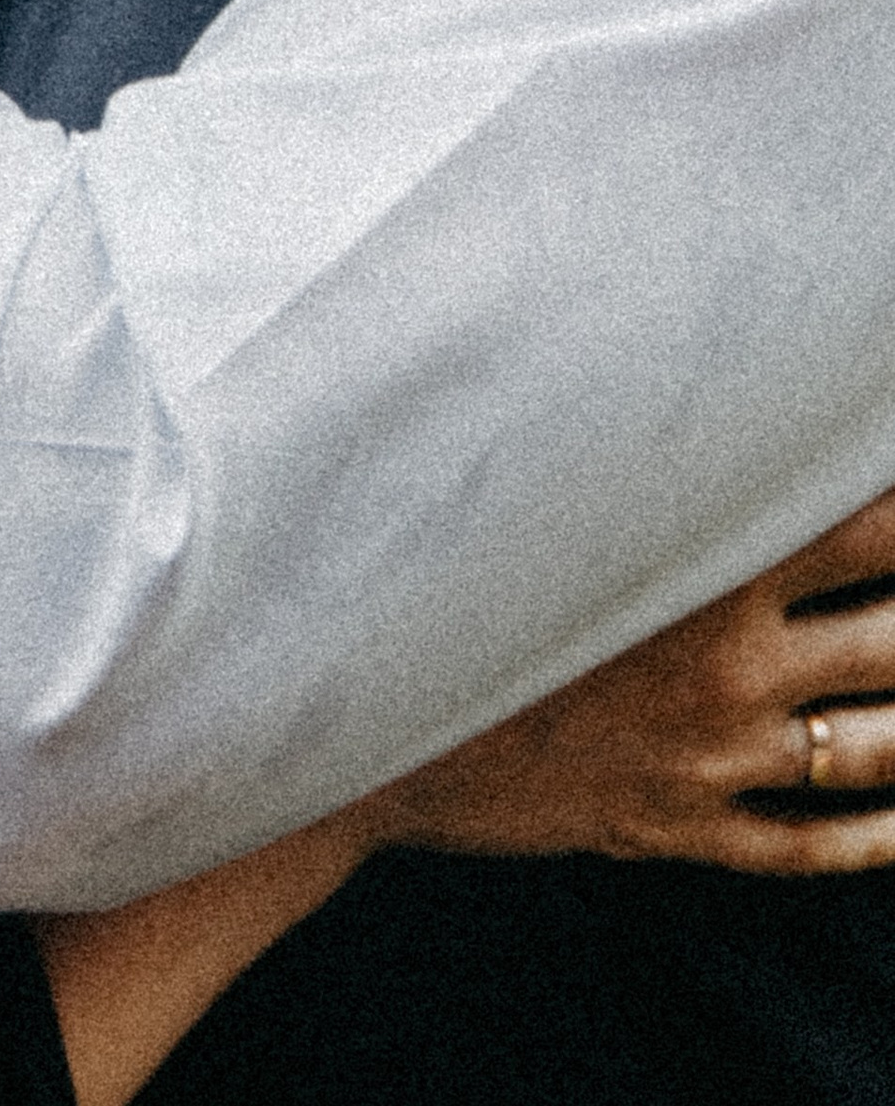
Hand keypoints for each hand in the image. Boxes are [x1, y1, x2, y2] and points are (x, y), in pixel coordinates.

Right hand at [367, 488, 894, 875]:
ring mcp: (710, 757)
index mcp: (695, 562)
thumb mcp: (544, 491)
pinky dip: (882, 837)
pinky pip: (814, 845)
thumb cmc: (443, 578)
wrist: (362, 725)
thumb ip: (637, 440)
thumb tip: (686, 358)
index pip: (870, 527)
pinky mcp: (680, 827)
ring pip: (878, 749)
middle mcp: (724, 667)